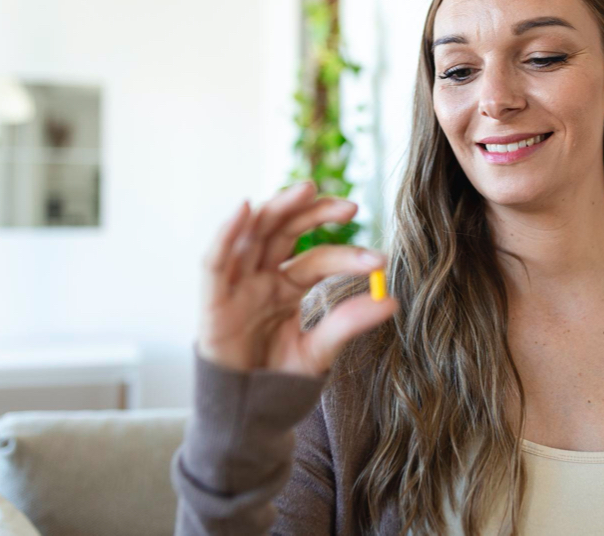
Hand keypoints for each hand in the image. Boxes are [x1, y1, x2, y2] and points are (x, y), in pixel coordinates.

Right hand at [196, 180, 397, 375]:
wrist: (247, 415)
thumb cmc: (280, 380)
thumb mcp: (320, 350)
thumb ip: (347, 324)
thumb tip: (391, 300)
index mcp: (288, 285)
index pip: (318, 259)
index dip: (345, 254)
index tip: (379, 260)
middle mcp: (262, 276)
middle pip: (285, 231)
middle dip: (313, 212)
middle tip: (349, 207)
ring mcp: (236, 284)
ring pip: (253, 233)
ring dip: (277, 208)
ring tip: (305, 190)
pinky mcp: (212, 299)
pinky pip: (215, 260)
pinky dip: (227, 233)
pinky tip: (245, 209)